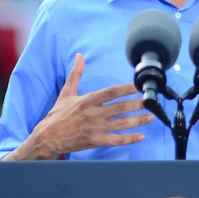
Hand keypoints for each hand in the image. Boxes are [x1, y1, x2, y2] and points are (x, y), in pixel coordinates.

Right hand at [33, 53, 153, 158]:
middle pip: (120, 107)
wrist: (47, 137)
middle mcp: (94, 113)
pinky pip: (116, 140)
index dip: (127, 88)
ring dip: (138, 120)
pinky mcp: (96, 141)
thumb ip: (76, 74)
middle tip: (152, 101)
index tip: (139, 86)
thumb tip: (79, 56)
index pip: (111, 92)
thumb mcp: (66, 92)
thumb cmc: (58, 115)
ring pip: (121, 123)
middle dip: (138, 104)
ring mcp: (96, 128)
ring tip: (151, 117)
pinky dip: (129, 139)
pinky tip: (140, 136)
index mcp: (88, 100)